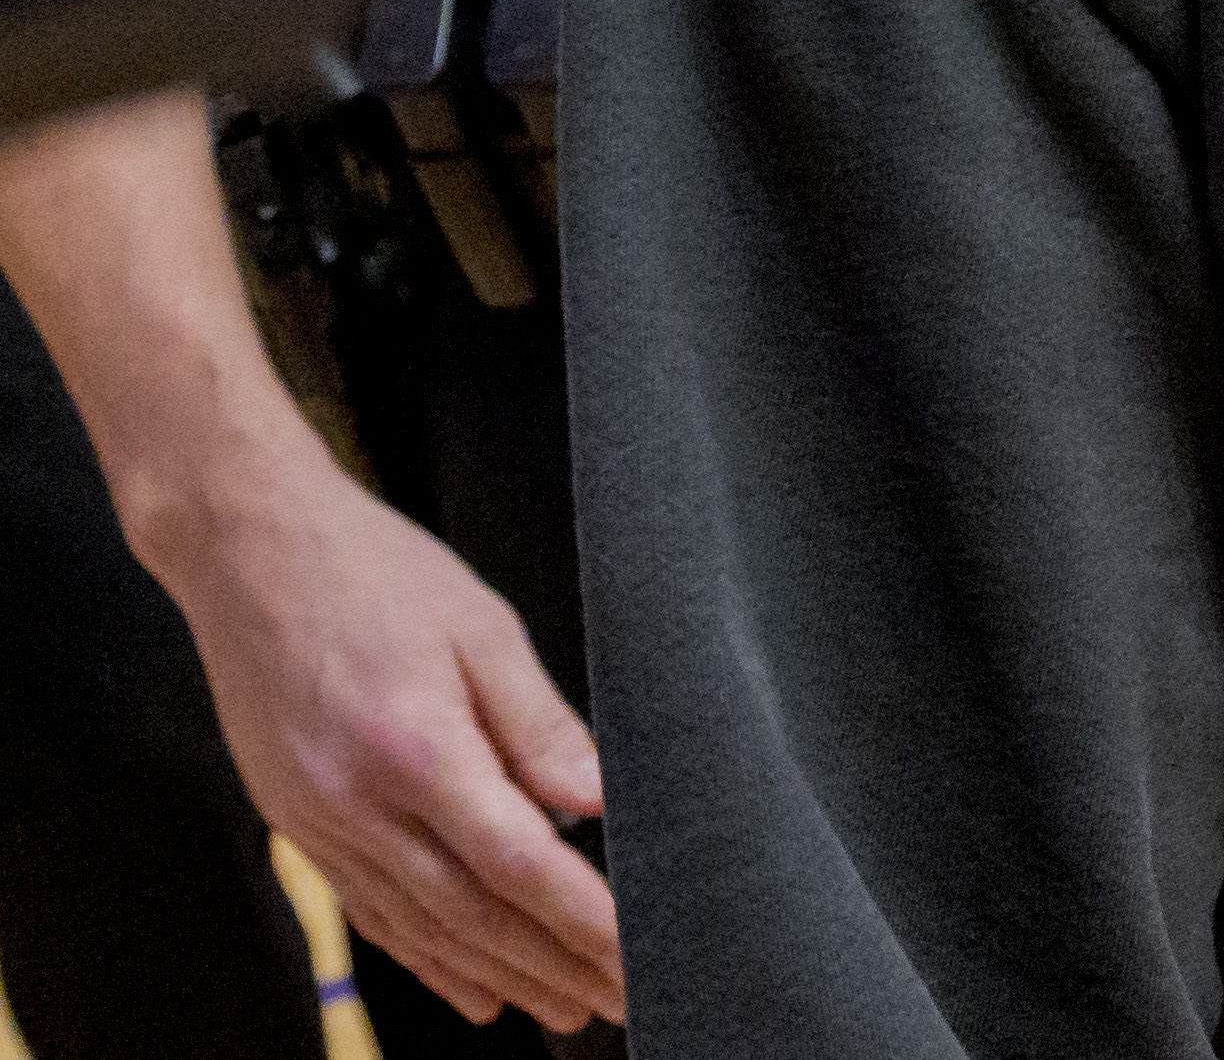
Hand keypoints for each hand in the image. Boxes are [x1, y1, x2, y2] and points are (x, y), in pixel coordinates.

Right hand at [139, 448, 625, 1033]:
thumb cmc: (378, 573)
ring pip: (421, 925)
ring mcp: (319, 822)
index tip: (636, 956)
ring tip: (566, 1009)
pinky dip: (426, 958)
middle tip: (625, 1004)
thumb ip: (539, 723)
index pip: (515, 862)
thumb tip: (598, 804)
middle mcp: (359, 803)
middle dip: (553, 965)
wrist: (247, 554)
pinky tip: (471, 988)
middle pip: (471, 912)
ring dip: (498, 975)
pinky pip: (371, 910)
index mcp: (416, 747)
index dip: (581, 919)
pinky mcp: (297, 824)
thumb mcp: (481, 627)